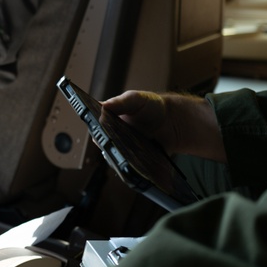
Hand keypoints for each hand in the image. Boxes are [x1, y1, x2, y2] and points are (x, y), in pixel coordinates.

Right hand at [102, 90, 225, 161]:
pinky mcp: (135, 160)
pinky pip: (129, 167)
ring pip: (114, 158)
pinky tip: (135, 163)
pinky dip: (130, 167)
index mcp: (109, 119)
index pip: (95, 125)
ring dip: (117, 158)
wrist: (173, 121)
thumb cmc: (152, 106)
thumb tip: (103, 106)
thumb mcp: (135, 99)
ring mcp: (124, 149)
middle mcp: (113, 135)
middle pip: (102, 144)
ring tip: (123, 154)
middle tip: (110, 143)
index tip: (97, 130)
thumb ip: (120, 102)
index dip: (94, 129)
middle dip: (105, 144)